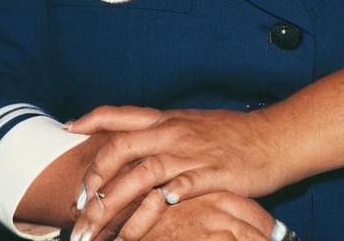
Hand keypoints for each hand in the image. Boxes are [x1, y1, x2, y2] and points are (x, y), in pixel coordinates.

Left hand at [68, 106, 285, 240]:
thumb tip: (138, 144)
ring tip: (95, 232)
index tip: (68, 128)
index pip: (124, 115)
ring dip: (112, 204)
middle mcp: (175, 133)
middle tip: (79, 206)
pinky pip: (171, 195)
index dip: (93, 118)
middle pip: (122, 148)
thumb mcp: (195, 125)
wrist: (275, 138)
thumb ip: (166, 134)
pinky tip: (135, 229)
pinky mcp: (208, 176)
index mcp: (170, 119)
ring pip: (140, 174)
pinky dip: (149, 211)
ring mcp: (190, 154)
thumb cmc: (234, 136)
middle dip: (94, 178)